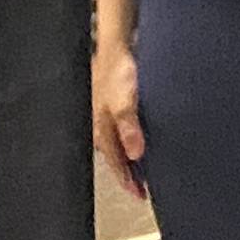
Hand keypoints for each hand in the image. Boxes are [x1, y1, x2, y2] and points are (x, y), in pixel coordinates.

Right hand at [91, 40, 146, 197]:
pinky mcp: (109, 104)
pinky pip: (116, 130)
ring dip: (126, 157)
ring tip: (139, 169)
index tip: (140, 194)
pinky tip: (134, 140)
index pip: (115, 163)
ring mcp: (102, 115)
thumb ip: (129, 127)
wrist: (115, 44)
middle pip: (113, 156)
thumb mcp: (124, 101)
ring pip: (114, 144)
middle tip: (140, 188)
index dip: (127, 180)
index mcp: (100, 128)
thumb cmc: (117, 69)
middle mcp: (99, 125)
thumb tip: (134, 154)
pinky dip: (126, 140)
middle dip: (126, 173)